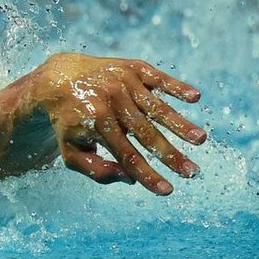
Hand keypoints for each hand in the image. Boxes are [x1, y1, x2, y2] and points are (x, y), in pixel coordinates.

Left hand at [33, 53, 205, 194]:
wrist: (59, 79)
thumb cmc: (69, 122)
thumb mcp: (70, 151)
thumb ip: (96, 169)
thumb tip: (130, 179)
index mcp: (96, 125)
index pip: (127, 156)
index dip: (148, 175)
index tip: (167, 190)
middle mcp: (111, 102)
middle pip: (146, 134)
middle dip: (171, 155)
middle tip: (192, 172)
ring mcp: (123, 83)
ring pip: (156, 108)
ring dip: (180, 124)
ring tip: (200, 140)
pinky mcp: (132, 68)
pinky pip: (158, 78)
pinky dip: (176, 87)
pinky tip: (195, 98)